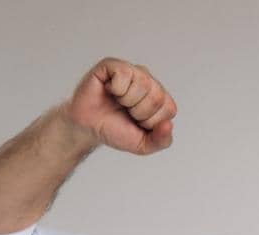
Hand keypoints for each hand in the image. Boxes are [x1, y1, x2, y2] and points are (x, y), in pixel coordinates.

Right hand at [62, 58, 176, 155]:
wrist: (89, 128)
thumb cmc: (115, 130)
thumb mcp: (143, 145)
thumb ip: (162, 140)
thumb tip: (168, 125)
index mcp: (160, 99)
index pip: (169, 109)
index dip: (151, 122)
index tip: (137, 123)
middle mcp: (149, 81)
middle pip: (157, 96)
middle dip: (139, 112)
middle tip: (126, 112)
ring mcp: (131, 71)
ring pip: (143, 83)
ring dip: (127, 100)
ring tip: (118, 101)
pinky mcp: (112, 65)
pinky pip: (124, 73)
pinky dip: (115, 88)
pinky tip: (109, 90)